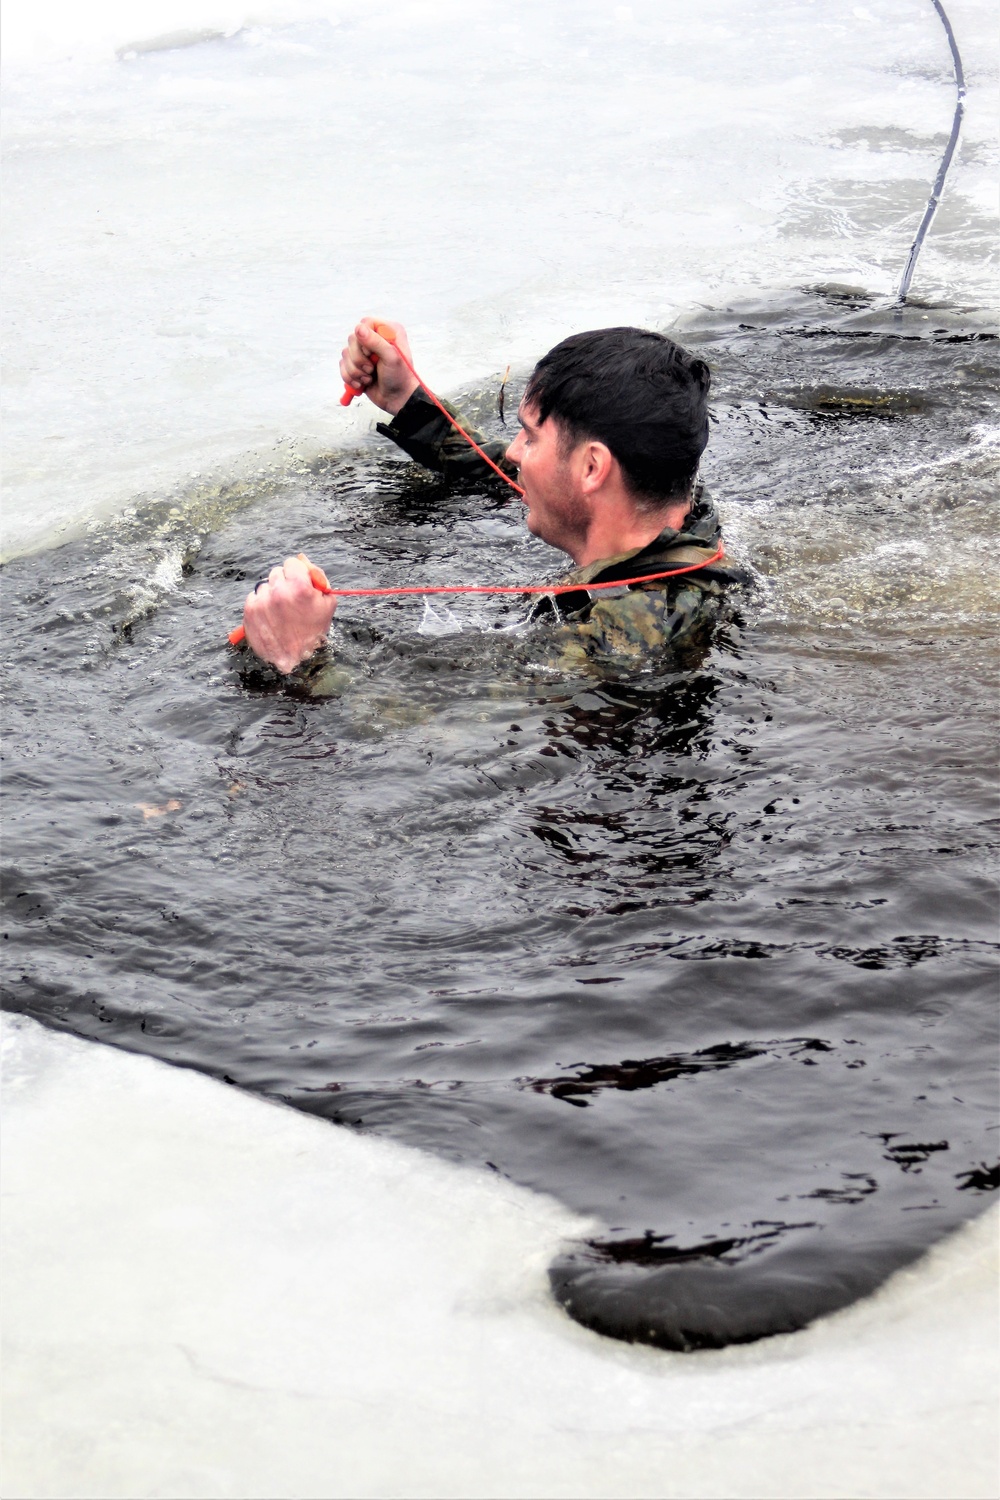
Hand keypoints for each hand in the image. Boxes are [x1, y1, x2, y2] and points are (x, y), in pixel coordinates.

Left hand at [242, 553, 336, 673]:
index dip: (297, 573)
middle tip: (291, 600)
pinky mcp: (250, 610)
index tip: (298, 583)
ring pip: (265, 585)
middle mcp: (279, 591)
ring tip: (280, 611)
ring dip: (272, 593)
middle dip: (284, 583)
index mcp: (299, 587)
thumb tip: (303, 560)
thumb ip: (318, 577)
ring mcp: (262, 601)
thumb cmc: (313, 630)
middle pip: (277, 572)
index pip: (291, 562)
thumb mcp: (327, 603)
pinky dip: (261, 604)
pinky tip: (270, 616)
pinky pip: (254, 596)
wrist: (295, 658)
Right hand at [339, 317, 419, 415]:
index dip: (363, 338)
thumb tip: (358, 328)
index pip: (365, 323)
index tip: (371, 353)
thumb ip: (376, 342)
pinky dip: (350, 377)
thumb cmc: (400, 378)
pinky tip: (362, 384)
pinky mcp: (357, 366)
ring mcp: (364, 353)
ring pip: (345, 354)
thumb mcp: (392, 358)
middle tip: (371, 369)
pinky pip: (342, 366)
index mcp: (387, 332)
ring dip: (355, 371)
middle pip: (352, 339)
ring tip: (369, 378)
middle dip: (358, 359)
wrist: (397, 399)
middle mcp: (375, 340)